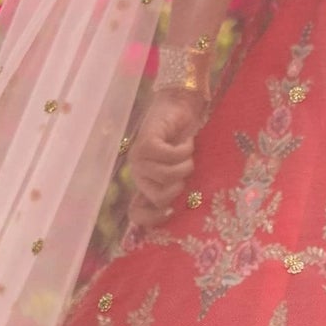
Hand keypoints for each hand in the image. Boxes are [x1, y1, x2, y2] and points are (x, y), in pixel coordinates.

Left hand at [127, 90, 203, 230]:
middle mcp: (139, 174)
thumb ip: (181, 188)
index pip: (137, 213)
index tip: (173, 213)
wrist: (181, 107)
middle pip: (160, 198)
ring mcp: (139, 159)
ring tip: (188, 153)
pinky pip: (169, 157)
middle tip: (186, 167)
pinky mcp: (146, 144)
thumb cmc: (186, 140)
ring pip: (167, 177)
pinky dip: (184, 150)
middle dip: (181, 184)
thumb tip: (186, 210)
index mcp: (146, 184)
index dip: (154, 219)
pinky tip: (186, 142)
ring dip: (186, 164)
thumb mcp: (185, 170)